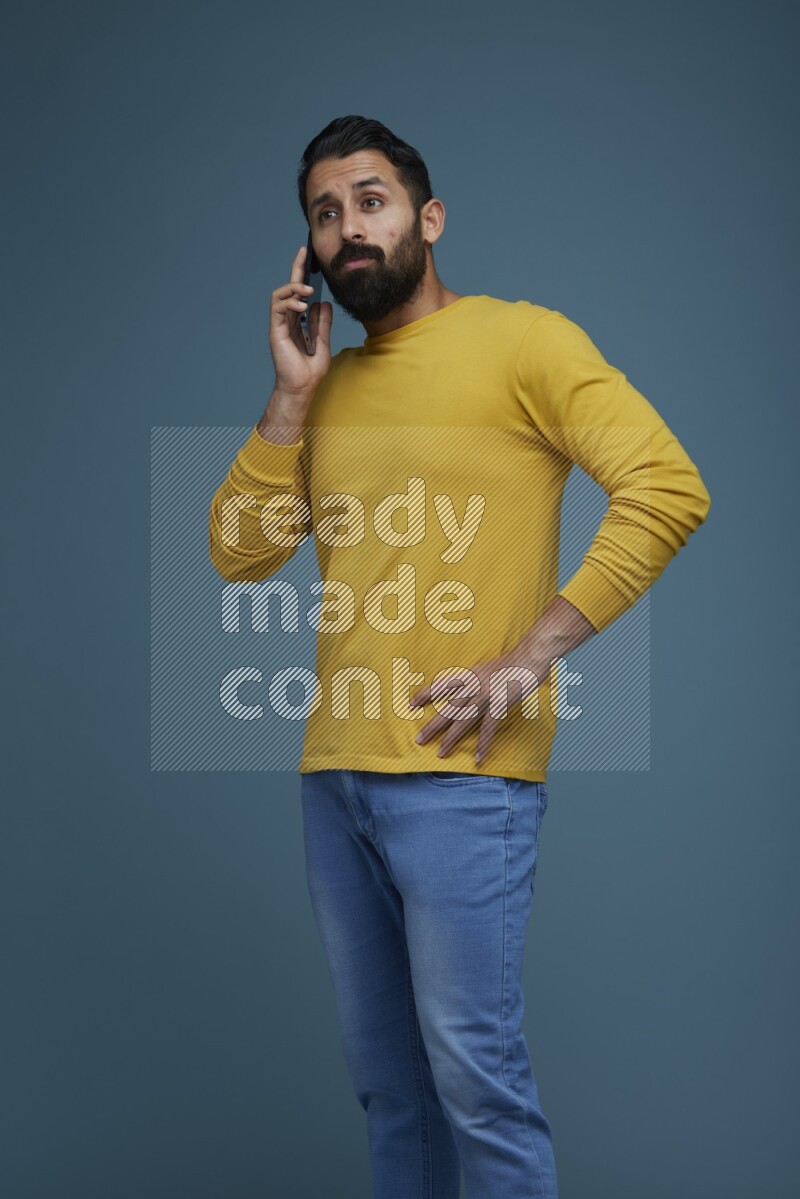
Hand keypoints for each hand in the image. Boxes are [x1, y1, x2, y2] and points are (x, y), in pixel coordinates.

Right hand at [269, 245, 332, 397]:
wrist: (302, 387)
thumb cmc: (310, 370)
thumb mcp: (323, 342)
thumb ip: (323, 324)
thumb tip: (325, 304)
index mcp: (298, 321)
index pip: (299, 293)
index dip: (302, 274)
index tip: (308, 256)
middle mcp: (287, 320)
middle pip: (288, 288)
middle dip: (296, 269)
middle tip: (304, 253)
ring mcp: (279, 325)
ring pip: (280, 295)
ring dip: (294, 288)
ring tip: (308, 292)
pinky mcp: (275, 331)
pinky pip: (277, 309)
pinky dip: (289, 303)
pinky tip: (302, 306)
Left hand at [408, 644, 554, 764]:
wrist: (530, 656)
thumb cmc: (512, 663)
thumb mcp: (486, 668)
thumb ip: (475, 679)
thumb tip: (467, 691)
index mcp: (469, 675)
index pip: (442, 685)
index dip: (426, 695)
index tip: (411, 705)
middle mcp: (474, 685)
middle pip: (449, 708)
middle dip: (433, 725)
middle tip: (419, 739)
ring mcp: (486, 695)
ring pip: (463, 720)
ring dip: (451, 738)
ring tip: (441, 752)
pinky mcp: (500, 704)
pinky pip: (489, 727)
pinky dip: (483, 743)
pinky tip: (477, 757)